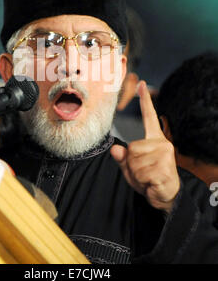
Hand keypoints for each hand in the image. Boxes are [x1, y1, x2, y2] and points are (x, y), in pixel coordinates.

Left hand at [110, 81, 179, 212]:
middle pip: (132, 148)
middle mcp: (161, 143)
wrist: (166, 197)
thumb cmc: (149, 179)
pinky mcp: (165, 167)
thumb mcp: (131, 168)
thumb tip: (115, 150)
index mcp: (154, 140)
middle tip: (143, 173)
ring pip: (134, 161)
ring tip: (147, 178)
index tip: (141, 83)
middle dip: (131, 164)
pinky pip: (141, 173)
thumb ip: (122, 158)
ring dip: (136, 174)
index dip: (145, 100)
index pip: (149, 116)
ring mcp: (164, 153)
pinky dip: (142, 181)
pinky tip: (152, 183)